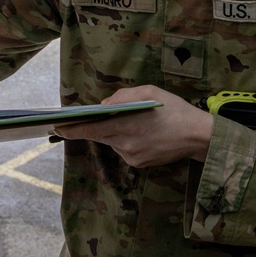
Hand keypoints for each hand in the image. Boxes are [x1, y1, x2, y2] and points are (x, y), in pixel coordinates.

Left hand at [54, 86, 212, 166]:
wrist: (199, 137)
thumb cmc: (174, 110)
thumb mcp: (148, 92)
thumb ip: (121, 97)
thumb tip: (104, 105)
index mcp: (123, 125)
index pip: (89, 129)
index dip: (71, 129)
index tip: (56, 127)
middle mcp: (124, 144)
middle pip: (100, 135)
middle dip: (94, 126)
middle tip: (89, 117)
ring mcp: (131, 156)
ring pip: (114, 141)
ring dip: (116, 131)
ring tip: (134, 122)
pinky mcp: (139, 164)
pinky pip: (125, 149)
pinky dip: (128, 140)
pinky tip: (144, 133)